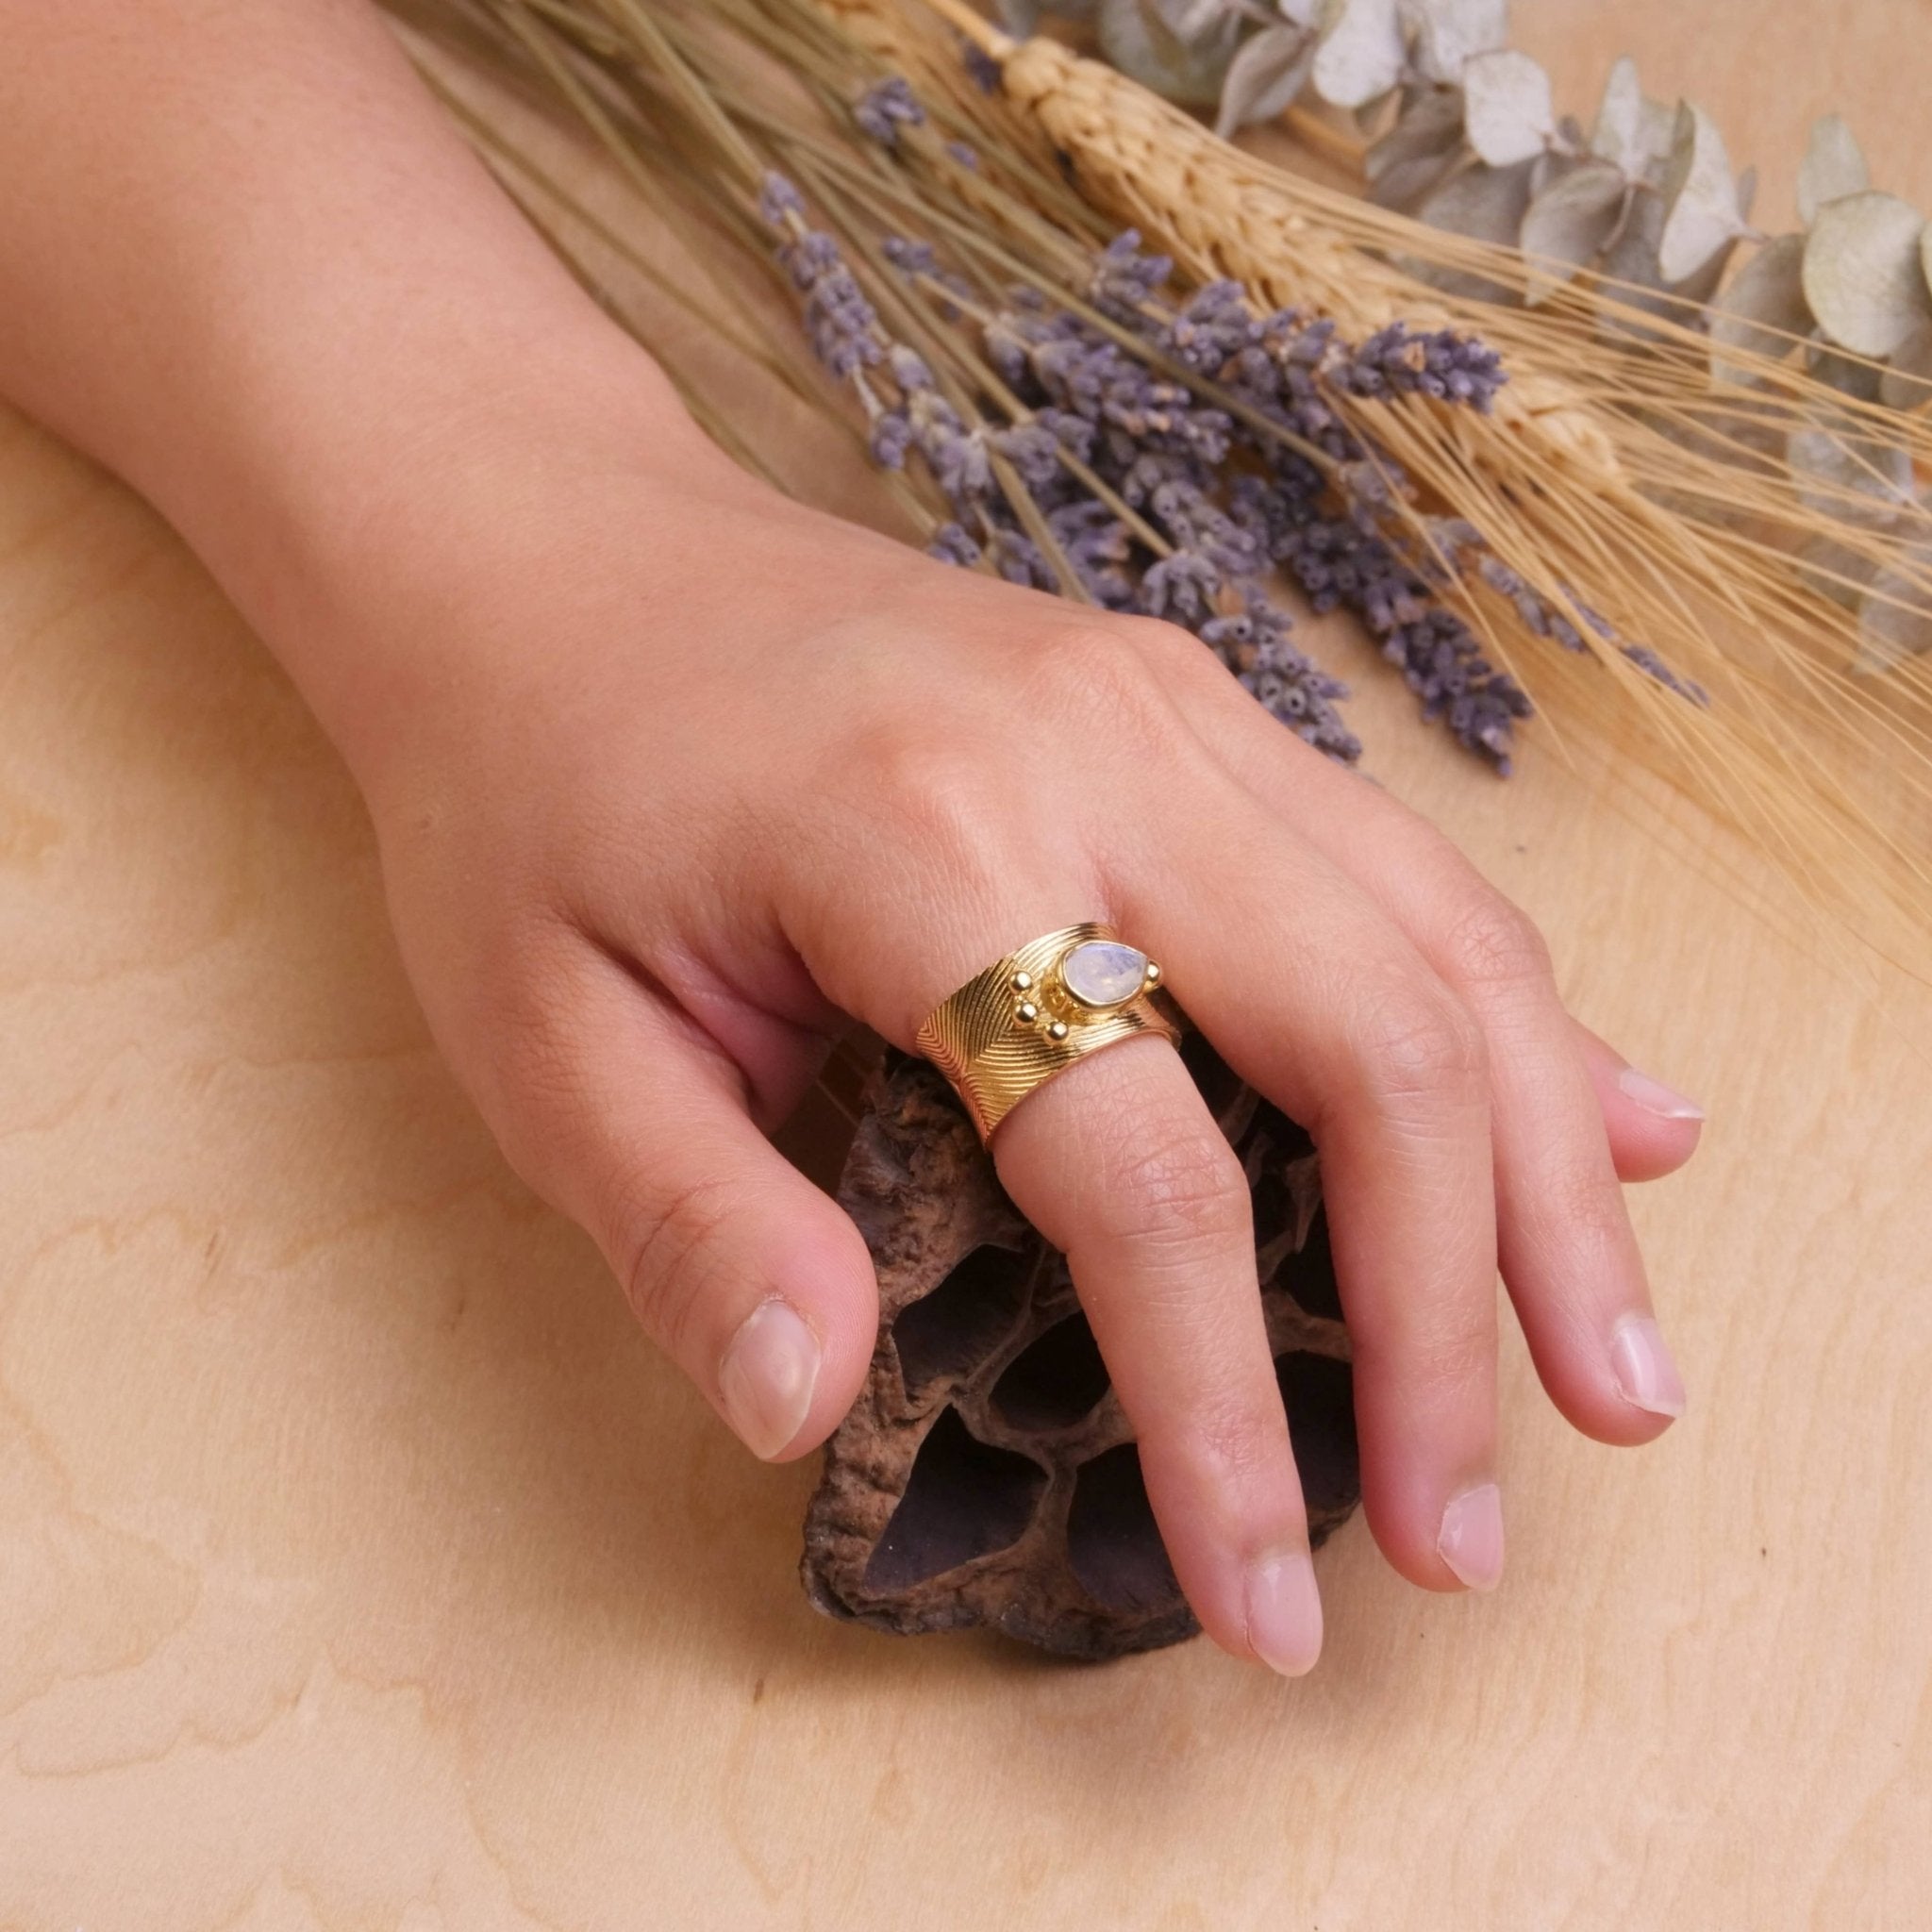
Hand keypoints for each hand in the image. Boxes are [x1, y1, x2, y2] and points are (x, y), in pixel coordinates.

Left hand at [317, 395, 1700, 1678]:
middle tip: (1471, 1530)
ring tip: (1612, 1370)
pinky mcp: (1192, 707)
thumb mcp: (542, 1035)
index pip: (1142, 1173)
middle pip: (1377, 1048)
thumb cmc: (533, 793)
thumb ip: (692, 1227)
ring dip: (1551, 1175)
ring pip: (1442, 951)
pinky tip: (1617, 1123)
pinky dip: (1522, 1019)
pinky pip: (1402, 874)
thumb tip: (821, 1417)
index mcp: (920, 837)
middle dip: (1457, 1314)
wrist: (552, 553)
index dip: (1222, 1408)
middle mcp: (1098, 747)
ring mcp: (1172, 705)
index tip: (1266, 1592)